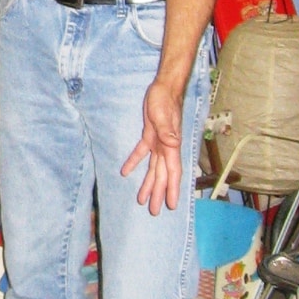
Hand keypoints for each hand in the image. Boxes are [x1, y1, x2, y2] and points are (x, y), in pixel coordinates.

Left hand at [121, 78, 183, 214]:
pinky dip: (134, 162)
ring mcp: (159, 142)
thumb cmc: (165, 100)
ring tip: (142, 199)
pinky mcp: (150, 135)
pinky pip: (142, 152)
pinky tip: (125, 171)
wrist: (164, 87)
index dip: (172, 189)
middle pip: (162, 175)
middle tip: (153, 211)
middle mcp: (167, 148)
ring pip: (153, 168)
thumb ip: (168, 131)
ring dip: (148, 183)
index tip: (171, 205)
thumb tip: (173, 145)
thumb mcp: (163, 115)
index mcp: (171, 146)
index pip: (173, 172)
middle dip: (158, 193)